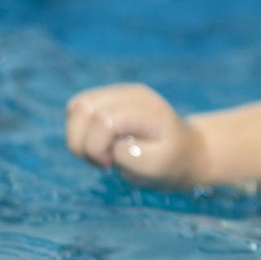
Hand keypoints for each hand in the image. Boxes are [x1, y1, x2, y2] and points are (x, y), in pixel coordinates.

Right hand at [66, 83, 203, 187]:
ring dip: (78, 136)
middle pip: (82, 109)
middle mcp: (132, 94)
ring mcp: (119, 92)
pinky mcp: (108, 97)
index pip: (104, 120)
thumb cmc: (170, 162)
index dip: (96, 147)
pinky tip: (98, 145)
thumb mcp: (158, 167)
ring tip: (99, 154)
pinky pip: (78, 109)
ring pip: (76, 107)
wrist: (184, 151)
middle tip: (103, 162)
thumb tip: (115, 145)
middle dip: (82, 142)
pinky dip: (79, 130)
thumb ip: (134, 157)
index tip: (109, 164)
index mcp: (148, 110)